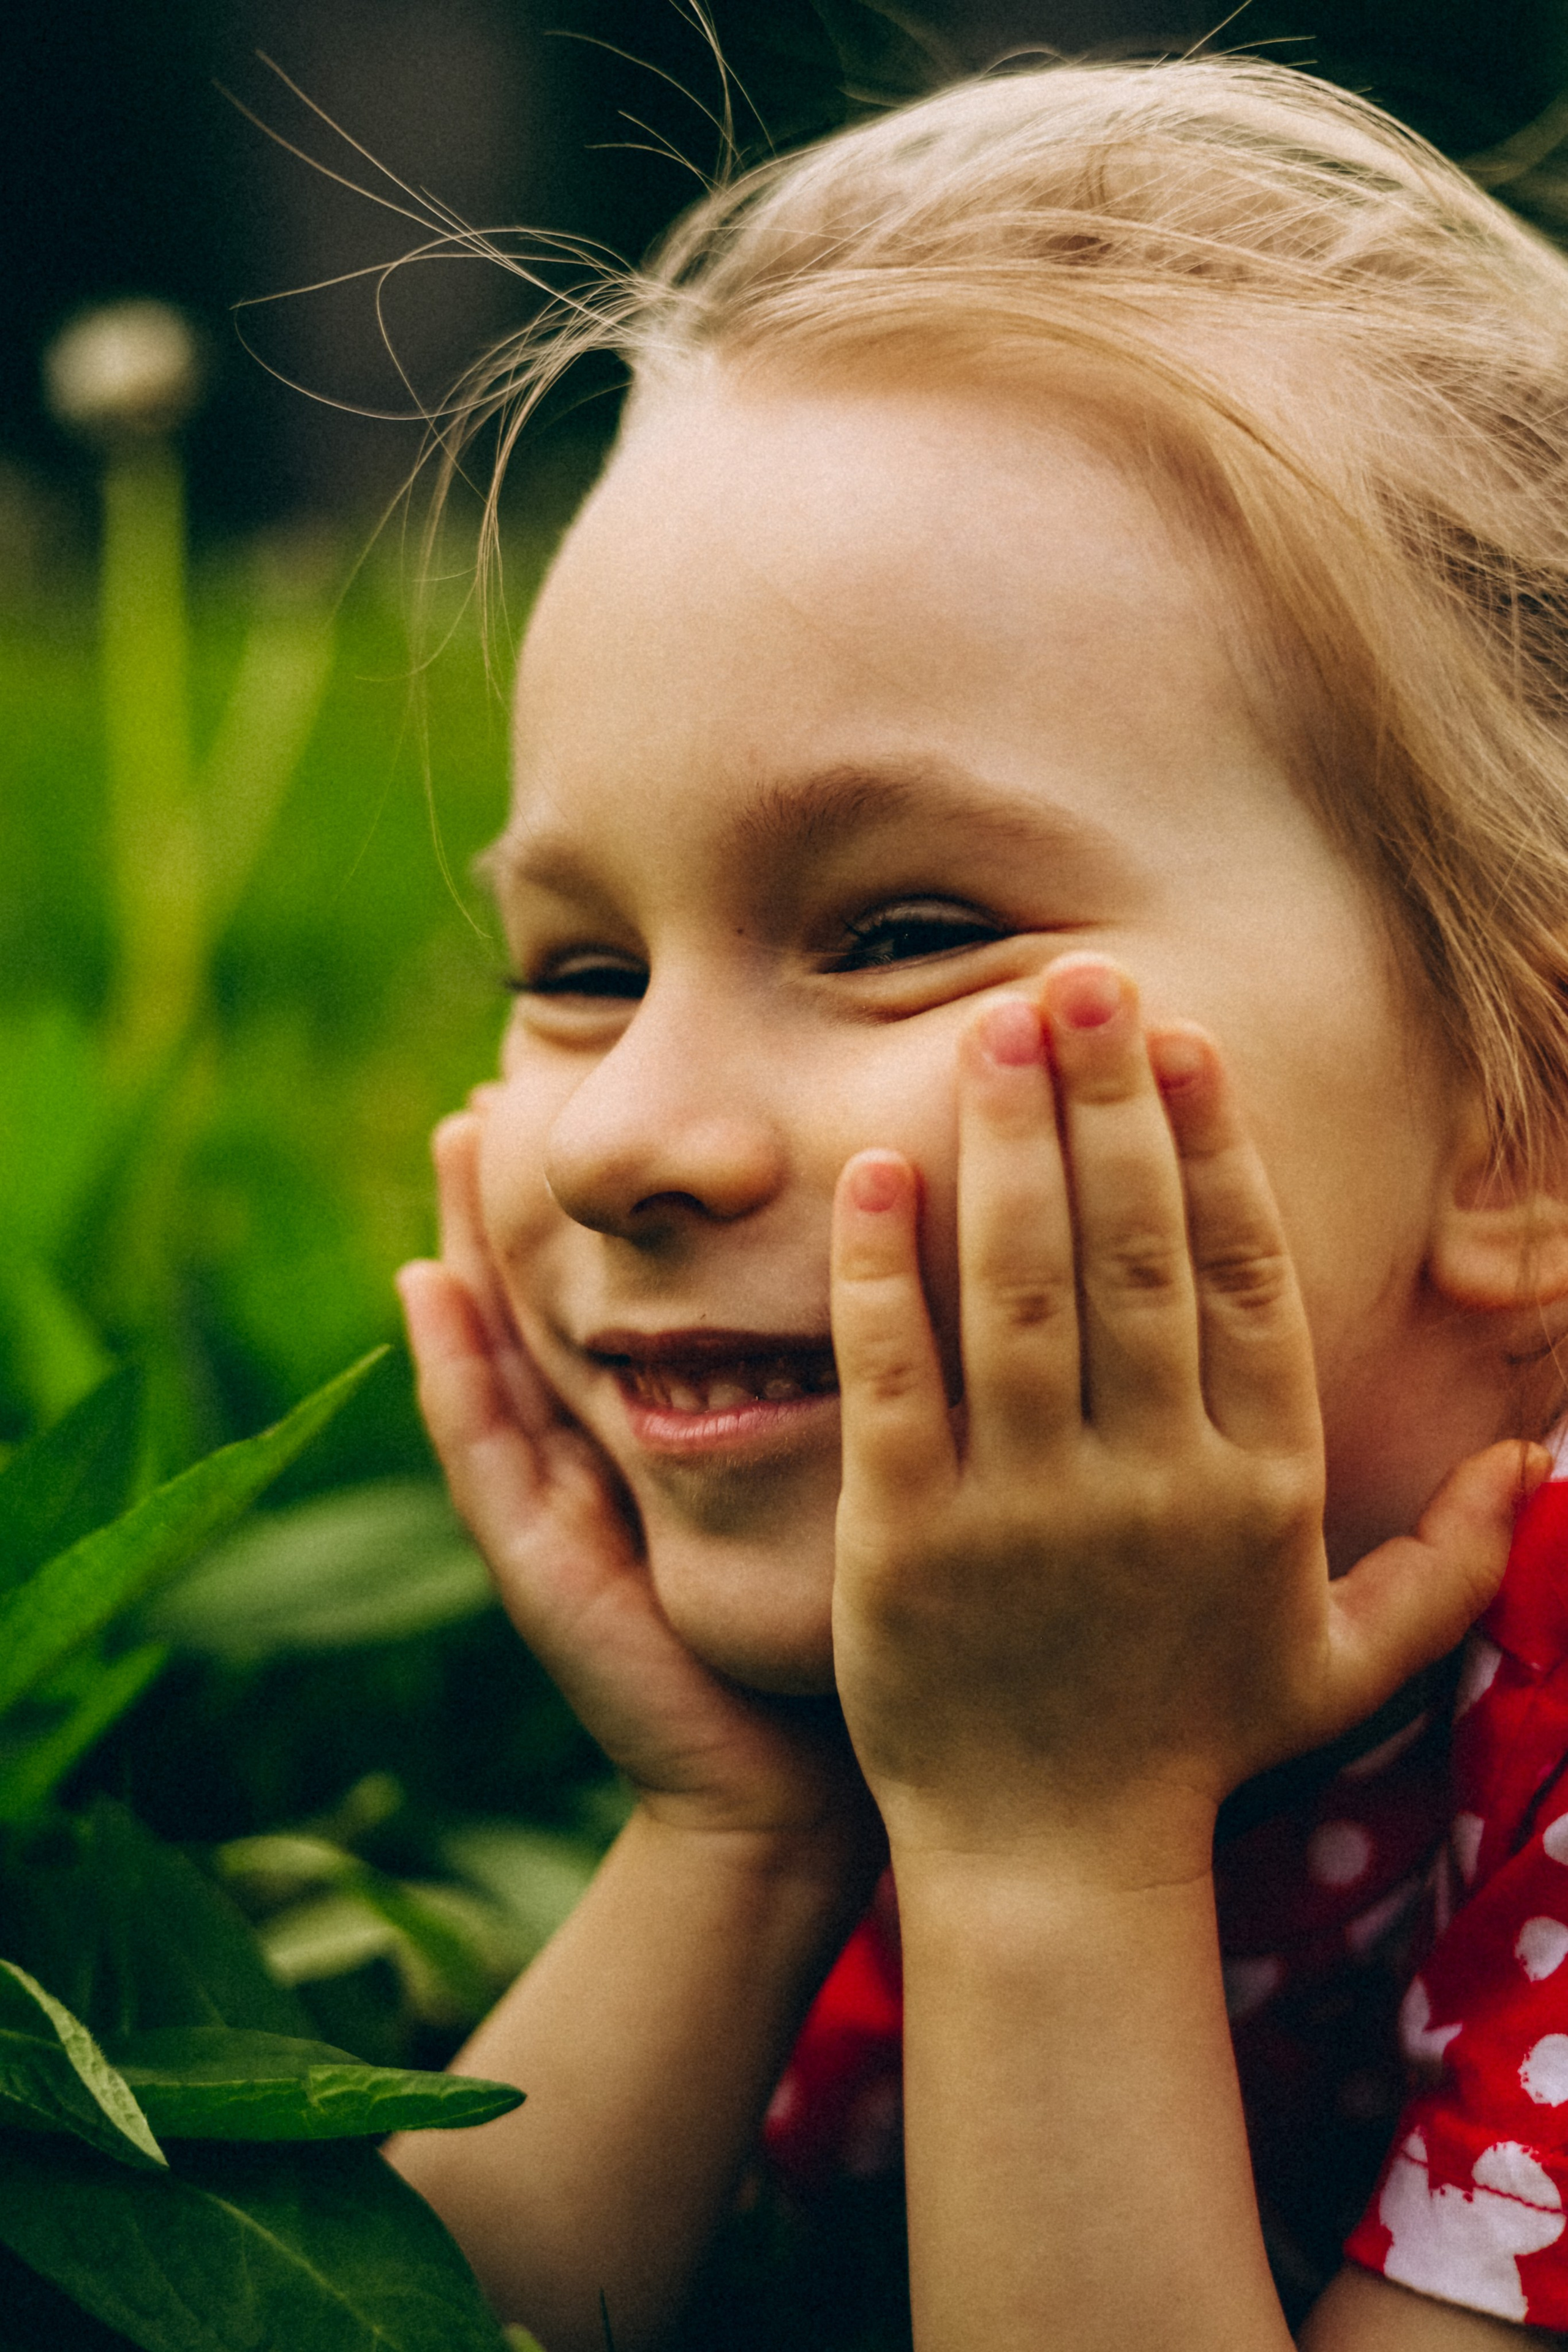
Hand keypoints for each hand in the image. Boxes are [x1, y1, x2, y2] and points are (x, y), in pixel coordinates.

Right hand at [400, 1105, 879, 1870]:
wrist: (798, 1787)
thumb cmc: (858, 1625)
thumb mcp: (867, 1475)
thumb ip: (880, 1384)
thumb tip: (947, 1254)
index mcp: (688, 1429)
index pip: (651, 1292)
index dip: (629, 1197)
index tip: (623, 1079)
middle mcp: (616, 1455)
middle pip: (558, 1299)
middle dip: (531, 1191)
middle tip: (500, 1076)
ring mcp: (566, 1509)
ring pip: (502, 1350)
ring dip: (471, 1243)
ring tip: (456, 1135)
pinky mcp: (543, 1566)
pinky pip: (483, 1450)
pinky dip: (451, 1370)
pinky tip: (424, 1287)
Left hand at [829, 957, 1540, 1884]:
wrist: (1052, 1868)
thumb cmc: (1197, 1746)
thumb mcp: (1347, 1665)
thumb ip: (1452, 1566)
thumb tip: (1537, 1466)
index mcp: (1261, 1489)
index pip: (1245, 1279)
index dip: (1217, 1148)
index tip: (1184, 1040)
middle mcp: (1153, 1484)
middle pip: (1138, 1254)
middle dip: (1112, 1102)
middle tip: (1078, 975)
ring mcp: (1026, 1512)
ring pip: (1023, 1292)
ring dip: (1007, 1147)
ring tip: (991, 1026)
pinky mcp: (906, 1544)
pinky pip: (897, 1381)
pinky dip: (884, 1271)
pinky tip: (874, 1167)